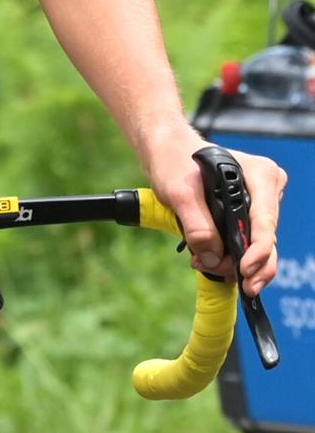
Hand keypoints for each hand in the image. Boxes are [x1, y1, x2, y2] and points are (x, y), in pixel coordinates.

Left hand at [143, 126, 285, 296]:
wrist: (166, 151)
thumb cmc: (173, 162)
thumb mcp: (179, 193)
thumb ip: (197, 226)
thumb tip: (212, 258)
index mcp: (258, 175)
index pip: (265, 221)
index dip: (258, 250)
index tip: (244, 270)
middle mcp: (266, 188)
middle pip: (266, 238)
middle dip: (248, 264)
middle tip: (231, 281)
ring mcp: (260, 202)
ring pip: (259, 244)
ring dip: (238, 262)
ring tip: (208, 266)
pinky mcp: (249, 213)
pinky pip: (248, 240)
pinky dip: (234, 255)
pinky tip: (213, 261)